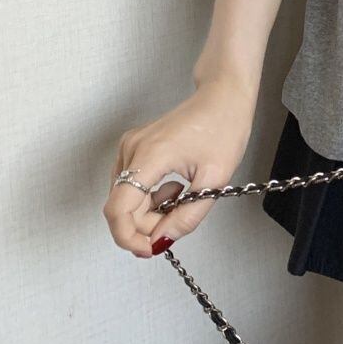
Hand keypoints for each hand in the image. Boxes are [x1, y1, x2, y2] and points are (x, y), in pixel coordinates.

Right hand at [103, 75, 255, 258]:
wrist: (225, 94)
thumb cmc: (224, 125)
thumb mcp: (215, 178)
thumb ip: (188, 215)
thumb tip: (163, 240)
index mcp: (150, 155)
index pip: (118, 209)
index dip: (128, 237)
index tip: (149, 249)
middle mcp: (132, 149)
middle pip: (121, 207)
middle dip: (146, 224)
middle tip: (177, 221)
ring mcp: (130, 146)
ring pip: (125, 198)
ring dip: (150, 210)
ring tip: (181, 195)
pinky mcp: (135, 146)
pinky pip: (131, 184)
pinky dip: (149, 196)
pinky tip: (173, 187)